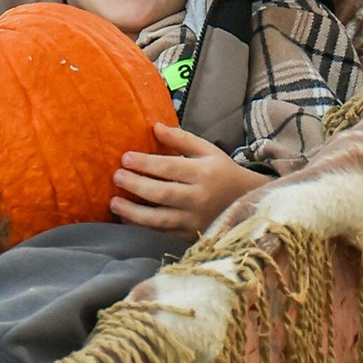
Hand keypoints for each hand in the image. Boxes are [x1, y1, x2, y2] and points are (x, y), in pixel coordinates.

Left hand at [109, 120, 255, 237]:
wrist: (248, 206)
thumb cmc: (223, 173)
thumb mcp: (208, 151)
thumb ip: (182, 139)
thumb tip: (155, 127)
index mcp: (203, 173)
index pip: (170, 167)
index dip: (146, 163)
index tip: (125, 158)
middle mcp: (198, 198)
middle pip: (161, 193)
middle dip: (136, 185)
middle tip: (117, 176)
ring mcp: (193, 220)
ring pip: (159, 219)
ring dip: (133, 212)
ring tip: (114, 203)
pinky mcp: (189, 235)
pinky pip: (161, 233)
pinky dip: (142, 228)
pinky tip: (126, 220)